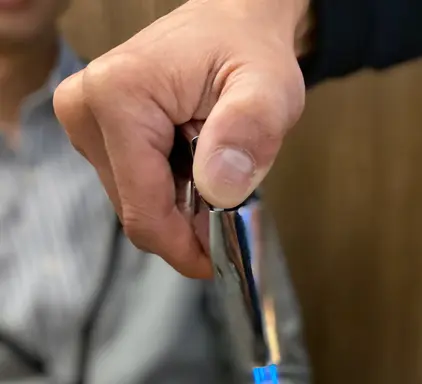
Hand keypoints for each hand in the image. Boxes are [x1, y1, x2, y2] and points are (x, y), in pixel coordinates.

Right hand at [53, 0, 310, 277]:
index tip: (224, 257)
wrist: (231, 24)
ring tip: (214, 167)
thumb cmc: (248, 50)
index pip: (144, 212)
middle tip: (232, 195)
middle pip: (138, 214)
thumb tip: (218, 188)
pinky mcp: (95, 136)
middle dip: (188, 223)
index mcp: (118, 96)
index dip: (186, 247)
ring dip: (182, 208)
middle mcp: (86, 110)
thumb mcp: (269, 88)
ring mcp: (85, 124)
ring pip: (137, 208)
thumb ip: (249, 131)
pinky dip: (172, 195)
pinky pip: (136, 192)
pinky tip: (194, 165)